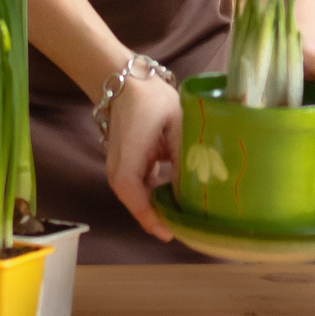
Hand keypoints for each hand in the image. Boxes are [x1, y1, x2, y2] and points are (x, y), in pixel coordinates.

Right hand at [102, 71, 181, 242]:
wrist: (126, 82)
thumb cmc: (151, 101)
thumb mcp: (176, 126)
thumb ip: (183, 158)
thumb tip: (196, 189)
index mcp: (127, 163)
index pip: (136, 200)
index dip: (154, 219)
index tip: (173, 233)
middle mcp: (118, 172)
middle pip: (139, 204)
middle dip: (162, 217)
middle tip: (190, 227)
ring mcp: (120, 169)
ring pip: (141, 197)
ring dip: (161, 206)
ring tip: (189, 214)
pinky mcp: (127, 165)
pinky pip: (142, 186)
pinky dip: (158, 193)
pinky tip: (180, 193)